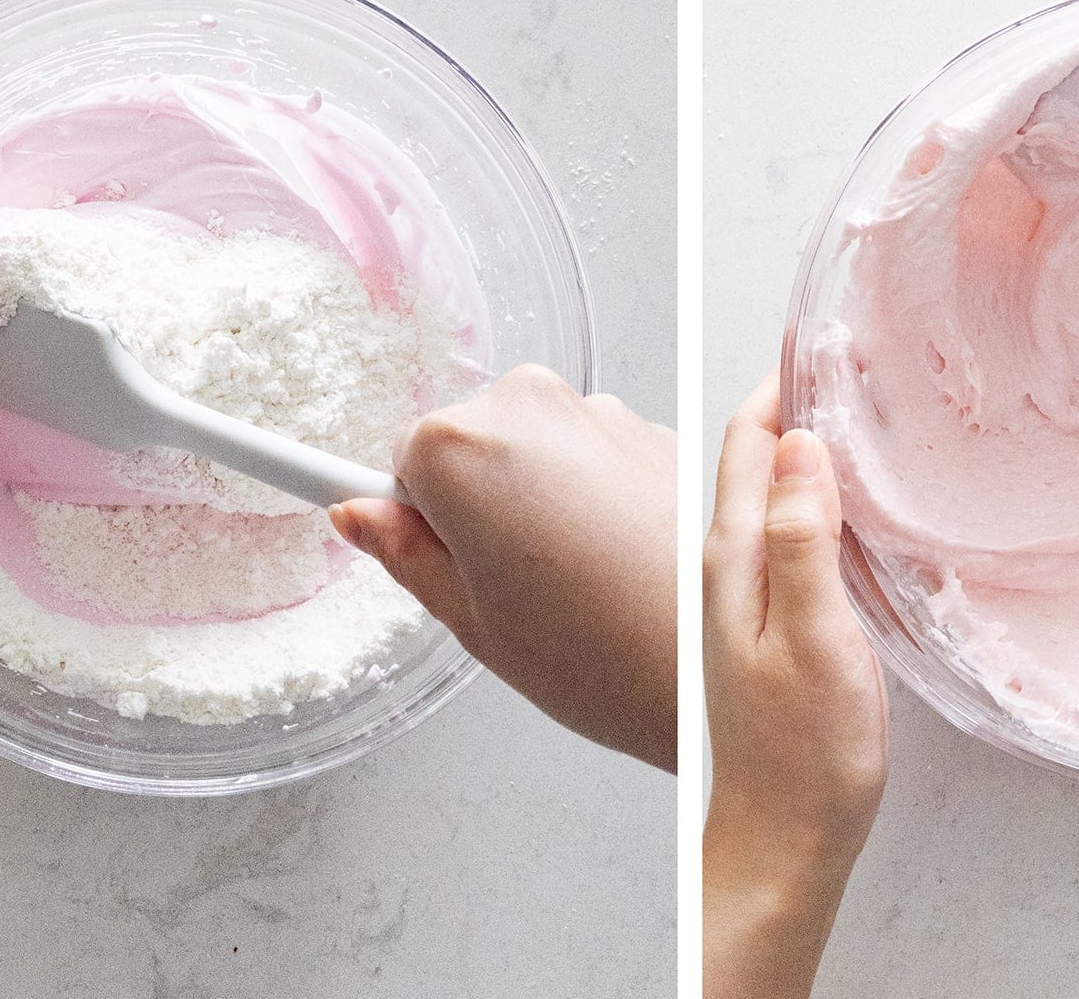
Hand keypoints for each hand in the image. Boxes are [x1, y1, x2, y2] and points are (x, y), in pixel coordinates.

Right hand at [331, 365, 676, 771]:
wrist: (720, 671)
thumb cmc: (603, 657)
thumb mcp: (473, 621)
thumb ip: (407, 554)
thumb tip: (358, 514)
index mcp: (464, 447)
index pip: (396, 461)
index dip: (415, 518)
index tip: (427, 548)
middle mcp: (534, 406)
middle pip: (467, 444)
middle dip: (478, 505)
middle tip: (512, 589)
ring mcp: (601, 413)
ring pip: (533, 449)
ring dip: (540, 500)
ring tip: (574, 587)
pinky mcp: (657, 430)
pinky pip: (591, 455)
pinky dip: (594, 497)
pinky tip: (616, 565)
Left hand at [703, 375, 887, 998]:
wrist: (782, 841)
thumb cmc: (802, 757)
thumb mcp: (816, 638)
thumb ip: (804, 540)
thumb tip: (800, 443)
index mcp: (732, 562)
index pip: (747, 444)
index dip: (779, 384)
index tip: (819, 338)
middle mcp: (724, 571)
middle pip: (747, 461)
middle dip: (786, 403)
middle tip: (843, 358)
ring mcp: (737, 599)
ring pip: (760, 497)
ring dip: (793, 449)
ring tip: (842, 409)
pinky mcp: (759, 627)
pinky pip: (774, 539)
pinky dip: (802, 501)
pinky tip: (832, 502)